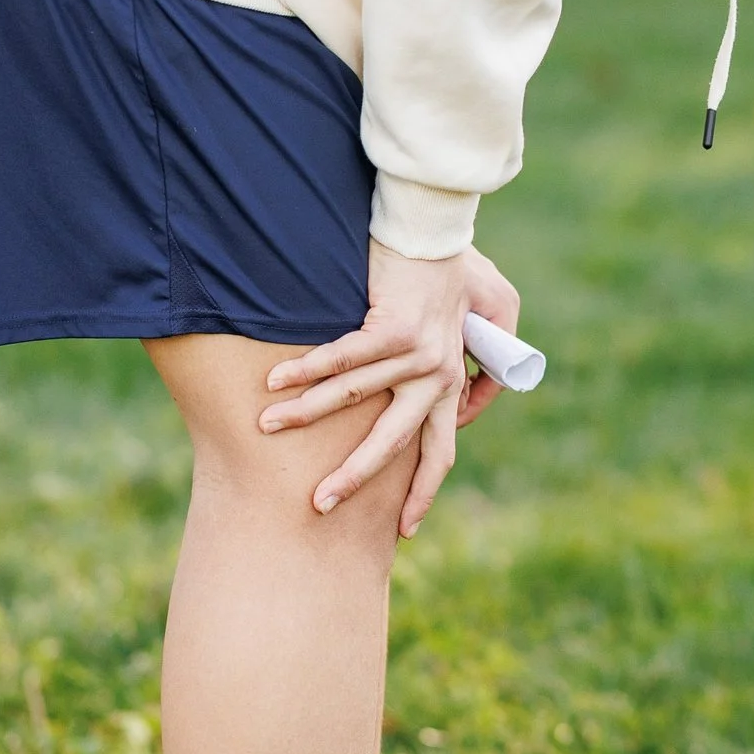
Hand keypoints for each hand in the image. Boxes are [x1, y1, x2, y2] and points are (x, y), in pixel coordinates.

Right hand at [261, 242, 510, 532]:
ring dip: (304, 413)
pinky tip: (274, 380)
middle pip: (394, 444)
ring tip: (266, 426)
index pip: (439, 450)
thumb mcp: (488, 316)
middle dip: (353, 478)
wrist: (440, 226)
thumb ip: (480, 361)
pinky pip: (342, 358)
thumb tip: (464, 403)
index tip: (404, 527)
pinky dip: (306, 369)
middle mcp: (437, 375)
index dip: (421, 491)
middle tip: (320, 506)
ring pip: (352, 398)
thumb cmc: (457, 267)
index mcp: (451, 380)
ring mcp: (416, 353)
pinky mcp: (394, 327)